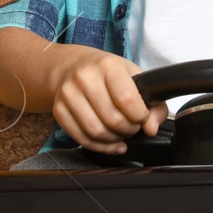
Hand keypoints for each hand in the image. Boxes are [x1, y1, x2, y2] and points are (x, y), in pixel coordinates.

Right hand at [51, 46, 168, 154]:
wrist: (72, 66)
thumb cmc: (108, 73)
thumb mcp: (135, 78)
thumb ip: (153, 104)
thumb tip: (151, 128)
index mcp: (108, 66)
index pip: (127, 99)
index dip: (140, 116)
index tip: (142, 117)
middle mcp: (85, 77)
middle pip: (112, 119)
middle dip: (129, 130)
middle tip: (132, 126)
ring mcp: (69, 94)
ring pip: (96, 132)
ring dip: (114, 139)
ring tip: (120, 133)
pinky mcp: (59, 110)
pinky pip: (81, 139)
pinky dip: (99, 146)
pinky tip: (109, 142)